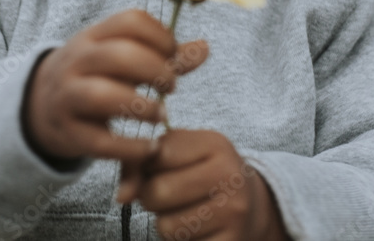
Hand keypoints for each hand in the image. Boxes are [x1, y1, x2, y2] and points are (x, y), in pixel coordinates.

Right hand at [22, 9, 208, 164]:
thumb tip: (205, 47)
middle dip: (155, 70)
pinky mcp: (69, 132)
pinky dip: (130, 147)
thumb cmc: (95, 76)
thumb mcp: (119, 57)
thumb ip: (163, 55)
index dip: (162, 37)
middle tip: (172, 86)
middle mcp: (77, 61)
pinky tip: (150, 148)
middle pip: (119, 55)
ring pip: (101, 95)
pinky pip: (100, 142)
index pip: (130, 21)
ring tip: (160, 115)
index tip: (173, 55)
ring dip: (140, 106)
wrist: (42, 106)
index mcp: (93, 36)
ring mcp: (68, 96)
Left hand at [119, 129, 287, 240]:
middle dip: (151, 197)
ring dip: (165, 222)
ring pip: (167, 226)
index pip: (158, 153)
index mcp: (215, 144)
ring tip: (182, 211)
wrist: (251, 204)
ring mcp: (234, 212)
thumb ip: (141, 162)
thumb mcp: (180, 153)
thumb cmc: (202, 173)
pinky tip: (196, 228)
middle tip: (166, 195)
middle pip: (159, 191)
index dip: (147, 165)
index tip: (158, 168)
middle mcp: (229, 175)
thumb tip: (121, 195)